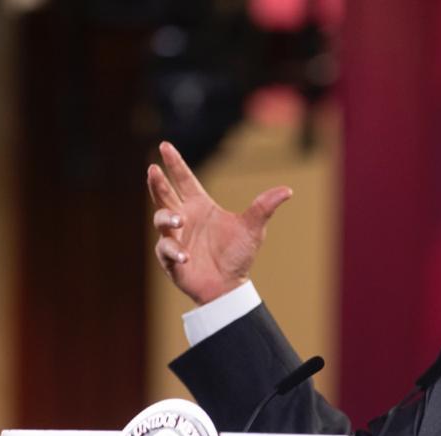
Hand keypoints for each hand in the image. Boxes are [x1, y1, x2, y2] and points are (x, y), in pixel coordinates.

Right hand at [147, 141, 292, 304]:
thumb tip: (287, 190)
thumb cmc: (238, 255)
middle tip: (153, 170)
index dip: (174, 163)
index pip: (184, 179)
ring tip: (179, 222)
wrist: (229, 286)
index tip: (164, 145)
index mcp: (200, 206)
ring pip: (160, 219)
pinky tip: (186, 256)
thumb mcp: (253, 229)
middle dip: (158, 182)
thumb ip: (264, 208)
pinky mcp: (170, 258)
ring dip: (166, 218)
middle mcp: (184, 218)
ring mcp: (175, 237)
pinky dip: (173, 250)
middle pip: (164, 194)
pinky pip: (166, 249)